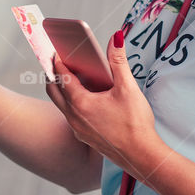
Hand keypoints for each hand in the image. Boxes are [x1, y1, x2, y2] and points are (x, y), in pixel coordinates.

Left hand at [44, 29, 162, 181]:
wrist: (142, 157)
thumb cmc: (136, 124)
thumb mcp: (128, 88)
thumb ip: (119, 61)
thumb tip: (116, 37)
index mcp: (81, 103)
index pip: (62, 76)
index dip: (58, 60)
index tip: (56, 48)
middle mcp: (74, 117)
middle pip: (54, 91)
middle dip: (53, 74)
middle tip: (54, 60)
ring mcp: (77, 129)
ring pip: (61, 104)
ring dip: (61, 89)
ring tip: (68, 76)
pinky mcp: (84, 137)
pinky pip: (70, 116)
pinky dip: (71, 103)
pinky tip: (84, 98)